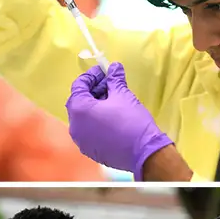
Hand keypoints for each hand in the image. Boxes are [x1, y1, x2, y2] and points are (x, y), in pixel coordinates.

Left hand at [66, 63, 172, 179]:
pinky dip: (96, 121)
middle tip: (110, 84)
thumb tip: (114, 67)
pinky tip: (111, 118)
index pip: (79, 86)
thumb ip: (115, 79)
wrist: (145, 151)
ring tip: (112, 101)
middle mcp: (75, 126)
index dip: (91, 75)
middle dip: (93, 91)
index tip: (104, 71)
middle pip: (79, 102)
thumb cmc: (132, 120)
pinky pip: (89, 131)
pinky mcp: (90, 150)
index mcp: (79, 110)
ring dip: (94, 107)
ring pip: (83, 118)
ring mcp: (81, 141)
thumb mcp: (123, 95)